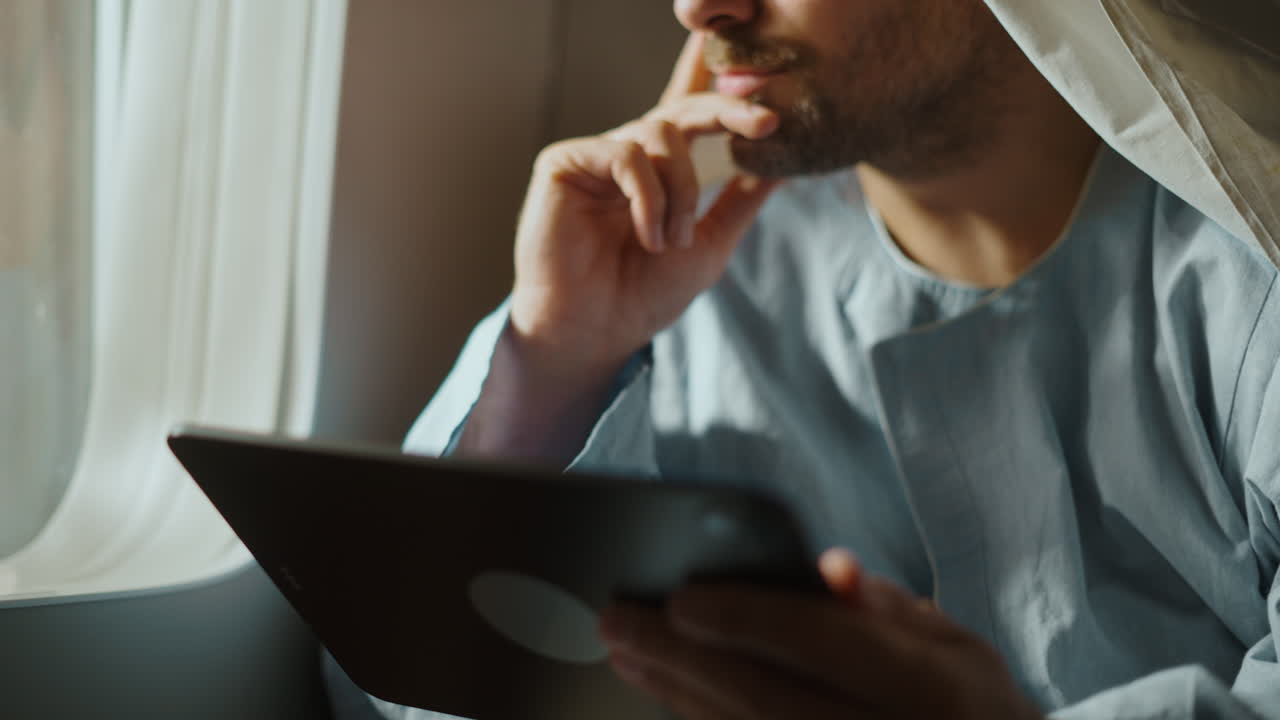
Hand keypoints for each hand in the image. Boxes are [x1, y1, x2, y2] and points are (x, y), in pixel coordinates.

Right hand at [509, 32, 780, 385]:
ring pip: (660, 132)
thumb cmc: (643, 295)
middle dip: (728, 110)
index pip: (693, 114)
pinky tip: (649, 236)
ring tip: (674, 240)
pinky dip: (649, 197)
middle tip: (766, 123)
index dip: (724, 93)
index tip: (771, 97)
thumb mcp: (710, 244)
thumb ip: (741, 201)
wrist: (594, 330)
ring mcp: (596, 156)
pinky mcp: (565, 162)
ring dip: (681, 189)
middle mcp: (628, 155)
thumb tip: (786, 164)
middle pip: (682, 108)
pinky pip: (626, 154)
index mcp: (660, 170)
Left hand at [599, 549, 1043, 719]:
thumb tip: (826, 571)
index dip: (749, 617)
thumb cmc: (971, 708)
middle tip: (617, 620)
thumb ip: (888, 609)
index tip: (682, 596)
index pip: (825, 644)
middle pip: (764, 698)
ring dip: (674, 693)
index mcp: (933, 691)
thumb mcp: (958, 647)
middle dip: (682, 657)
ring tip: (623, 651)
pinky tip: (667, 692)